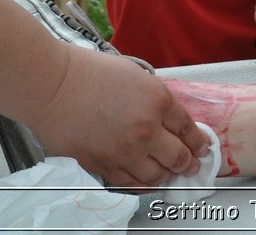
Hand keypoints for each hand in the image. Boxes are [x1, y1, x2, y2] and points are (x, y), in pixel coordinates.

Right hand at [32, 50, 210, 188]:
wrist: (53, 85)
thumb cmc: (89, 71)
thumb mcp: (135, 74)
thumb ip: (154, 97)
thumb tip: (164, 115)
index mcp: (158, 100)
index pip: (188, 128)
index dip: (198, 141)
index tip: (202, 147)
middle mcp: (146, 130)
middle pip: (178, 156)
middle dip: (188, 164)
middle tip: (191, 167)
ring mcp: (124, 151)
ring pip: (155, 176)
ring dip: (166, 177)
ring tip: (169, 175)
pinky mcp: (102, 165)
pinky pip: (128, 183)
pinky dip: (141, 185)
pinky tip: (145, 182)